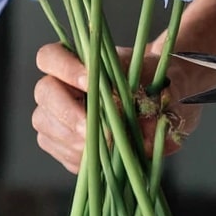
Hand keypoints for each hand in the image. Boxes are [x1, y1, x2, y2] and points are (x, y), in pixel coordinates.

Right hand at [33, 43, 203, 173]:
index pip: (50, 57)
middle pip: (43, 93)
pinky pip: (60, 151)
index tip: (91, 82)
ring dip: (73, 139)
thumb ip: (162, 97)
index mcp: (81, 61)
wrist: (170, 104)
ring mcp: (61, 116)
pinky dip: (78, 157)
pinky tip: (104, 158)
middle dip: (69, 113)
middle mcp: (64, 87)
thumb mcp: (172, 81)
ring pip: (45, 125)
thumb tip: (146, 126)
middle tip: (100, 129)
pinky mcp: (67, 144)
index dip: (64, 68)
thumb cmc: (166, 83)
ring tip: (107, 147)